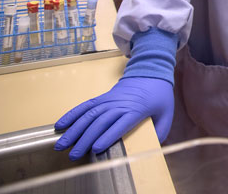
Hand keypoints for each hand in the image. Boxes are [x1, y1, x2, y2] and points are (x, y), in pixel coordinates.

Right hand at [54, 77, 173, 159]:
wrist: (151, 72)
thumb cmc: (159, 95)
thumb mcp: (167, 112)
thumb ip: (161, 130)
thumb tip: (155, 146)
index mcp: (136, 109)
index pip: (120, 124)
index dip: (108, 136)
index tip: (97, 148)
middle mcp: (119, 104)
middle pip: (100, 122)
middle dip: (85, 139)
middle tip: (74, 155)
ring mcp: (108, 100)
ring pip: (88, 115)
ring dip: (73, 130)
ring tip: (61, 145)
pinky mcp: (102, 98)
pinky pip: (85, 105)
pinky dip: (72, 114)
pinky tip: (60, 125)